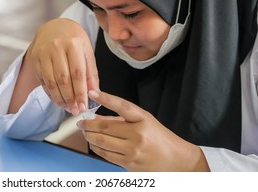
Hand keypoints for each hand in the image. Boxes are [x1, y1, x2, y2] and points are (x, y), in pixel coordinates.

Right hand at [26, 18, 98, 114]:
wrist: (55, 25)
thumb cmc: (74, 39)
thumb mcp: (87, 51)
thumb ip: (91, 73)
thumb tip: (94, 94)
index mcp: (73, 43)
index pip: (77, 73)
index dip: (80, 92)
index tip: (84, 106)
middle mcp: (56, 47)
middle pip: (63, 79)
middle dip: (69, 98)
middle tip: (75, 110)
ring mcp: (43, 53)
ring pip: (51, 81)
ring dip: (59, 98)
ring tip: (67, 107)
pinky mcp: (34, 59)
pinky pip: (42, 80)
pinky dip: (50, 93)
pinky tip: (58, 99)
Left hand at [77, 90, 209, 170]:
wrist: (176, 161)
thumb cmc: (160, 138)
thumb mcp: (144, 122)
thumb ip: (120, 119)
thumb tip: (96, 118)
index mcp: (143, 119)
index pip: (122, 106)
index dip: (106, 98)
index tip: (92, 93)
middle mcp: (138, 134)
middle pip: (105, 127)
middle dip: (88, 124)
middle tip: (80, 122)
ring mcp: (133, 150)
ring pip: (102, 142)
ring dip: (89, 136)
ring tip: (85, 132)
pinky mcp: (129, 163)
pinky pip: (106, 155)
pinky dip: (96, 148)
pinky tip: (94, 144)